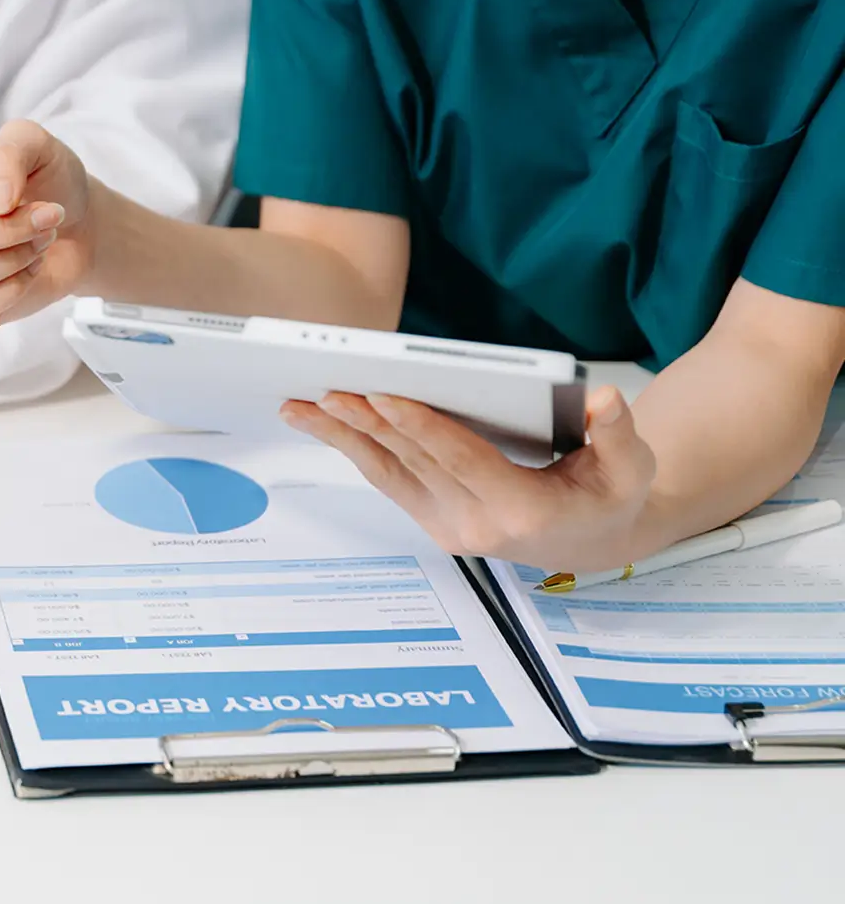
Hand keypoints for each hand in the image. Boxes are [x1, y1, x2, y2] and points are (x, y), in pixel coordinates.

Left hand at [281, 385, 658, 570]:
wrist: (593, 540)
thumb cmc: (611, 496)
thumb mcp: (632, 467)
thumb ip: (618, 434)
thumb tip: (605, 399)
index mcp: (521, 511)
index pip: (461, 461)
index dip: (421, 427)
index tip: (384, 395)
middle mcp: (475, 526)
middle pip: (413, 463)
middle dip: (368, 424)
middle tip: (329, 388)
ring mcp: (448, 527)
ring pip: (386, 473)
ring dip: (342, 438)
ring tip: (299, 406)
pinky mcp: (432, 521)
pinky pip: (386, 480)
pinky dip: (352, 448)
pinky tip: (322, 422)